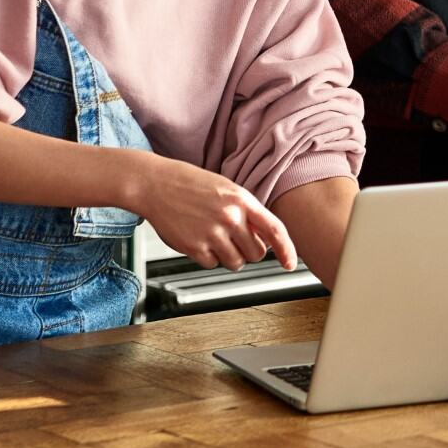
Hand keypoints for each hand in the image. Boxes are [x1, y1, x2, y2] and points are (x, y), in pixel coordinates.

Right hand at [127, 155, 296, 271]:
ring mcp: (211, 233)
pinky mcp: (193, 247)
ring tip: (215, 238)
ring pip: (236, 262)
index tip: (291, 263)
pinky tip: (199, 238)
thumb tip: (264, 237)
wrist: (156, 184)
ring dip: (229, 256)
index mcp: (242, 200)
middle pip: (256, 253)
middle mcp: (229, 217)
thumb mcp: (227, 189)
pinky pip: (212, 264)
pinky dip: (208, 257)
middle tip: (236, 240)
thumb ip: (247, 212)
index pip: (275, 230)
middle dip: (249, 251)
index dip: (286, 250)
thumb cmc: (191, 184)